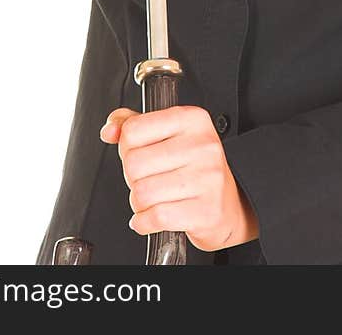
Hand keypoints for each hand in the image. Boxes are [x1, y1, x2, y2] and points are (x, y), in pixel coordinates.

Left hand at [99, 105, 259, 251]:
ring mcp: (207, 178)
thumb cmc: (196, 167)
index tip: (141, 154)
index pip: (133, 130)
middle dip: (133, 179)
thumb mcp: (168, 135)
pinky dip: (145, 222)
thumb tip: (109, 130)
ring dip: (139, 203)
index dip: (127, 148)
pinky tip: (153, 217)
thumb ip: (133, 125)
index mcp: (192, 119)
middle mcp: (202, 145)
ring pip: (141, 193)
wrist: (232, 202)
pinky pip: (155, 217)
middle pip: (133, 164)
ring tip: (155, 198)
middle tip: (150, 179)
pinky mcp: (205, 210)